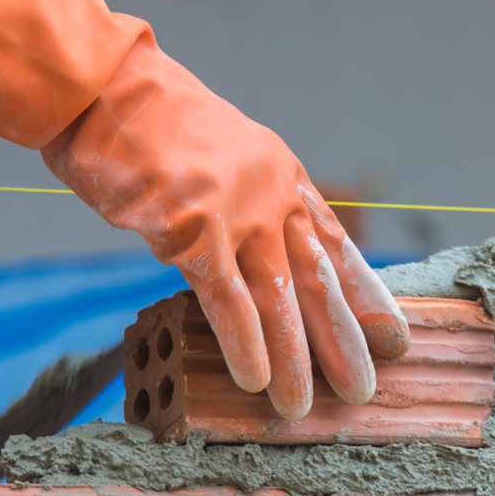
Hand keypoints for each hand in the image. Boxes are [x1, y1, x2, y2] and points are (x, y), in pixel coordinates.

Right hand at [43, 27, 409, 418]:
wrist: (103, 88)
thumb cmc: (147, 126)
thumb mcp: (218, 155)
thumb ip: (244, 202)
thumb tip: (253, 257)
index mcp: (281, 173)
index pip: (335, 243)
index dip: (365, 292)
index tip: (392, 333)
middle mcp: (271, 193)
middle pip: (319, 279)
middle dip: (344, 340)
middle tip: (363, 389)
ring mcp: (236, 209)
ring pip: (280, 298)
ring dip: (294, 358)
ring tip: (302, 408)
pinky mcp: (192, 227)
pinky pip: (227, 297)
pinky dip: (244, 342)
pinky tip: (255, 381)